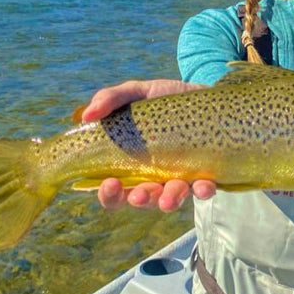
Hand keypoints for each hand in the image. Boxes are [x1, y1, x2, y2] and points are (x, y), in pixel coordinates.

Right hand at [80, 78, 216, 211]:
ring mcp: (179, 178)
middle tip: (138, 196)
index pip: (114, 189)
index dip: (108, 194)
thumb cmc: (164, 100)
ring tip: (168, 198)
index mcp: (131, 163)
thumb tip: (86, 115)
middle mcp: (153, 177)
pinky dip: (203, 190)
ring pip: (170, 198)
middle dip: (139, 200)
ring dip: (168, 201)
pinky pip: (203, 189)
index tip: (110, 183)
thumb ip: (112, 99)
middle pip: (140, 199)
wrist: (207, 94)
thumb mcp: (138, 92)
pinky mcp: (205, 175)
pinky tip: (204, 186)